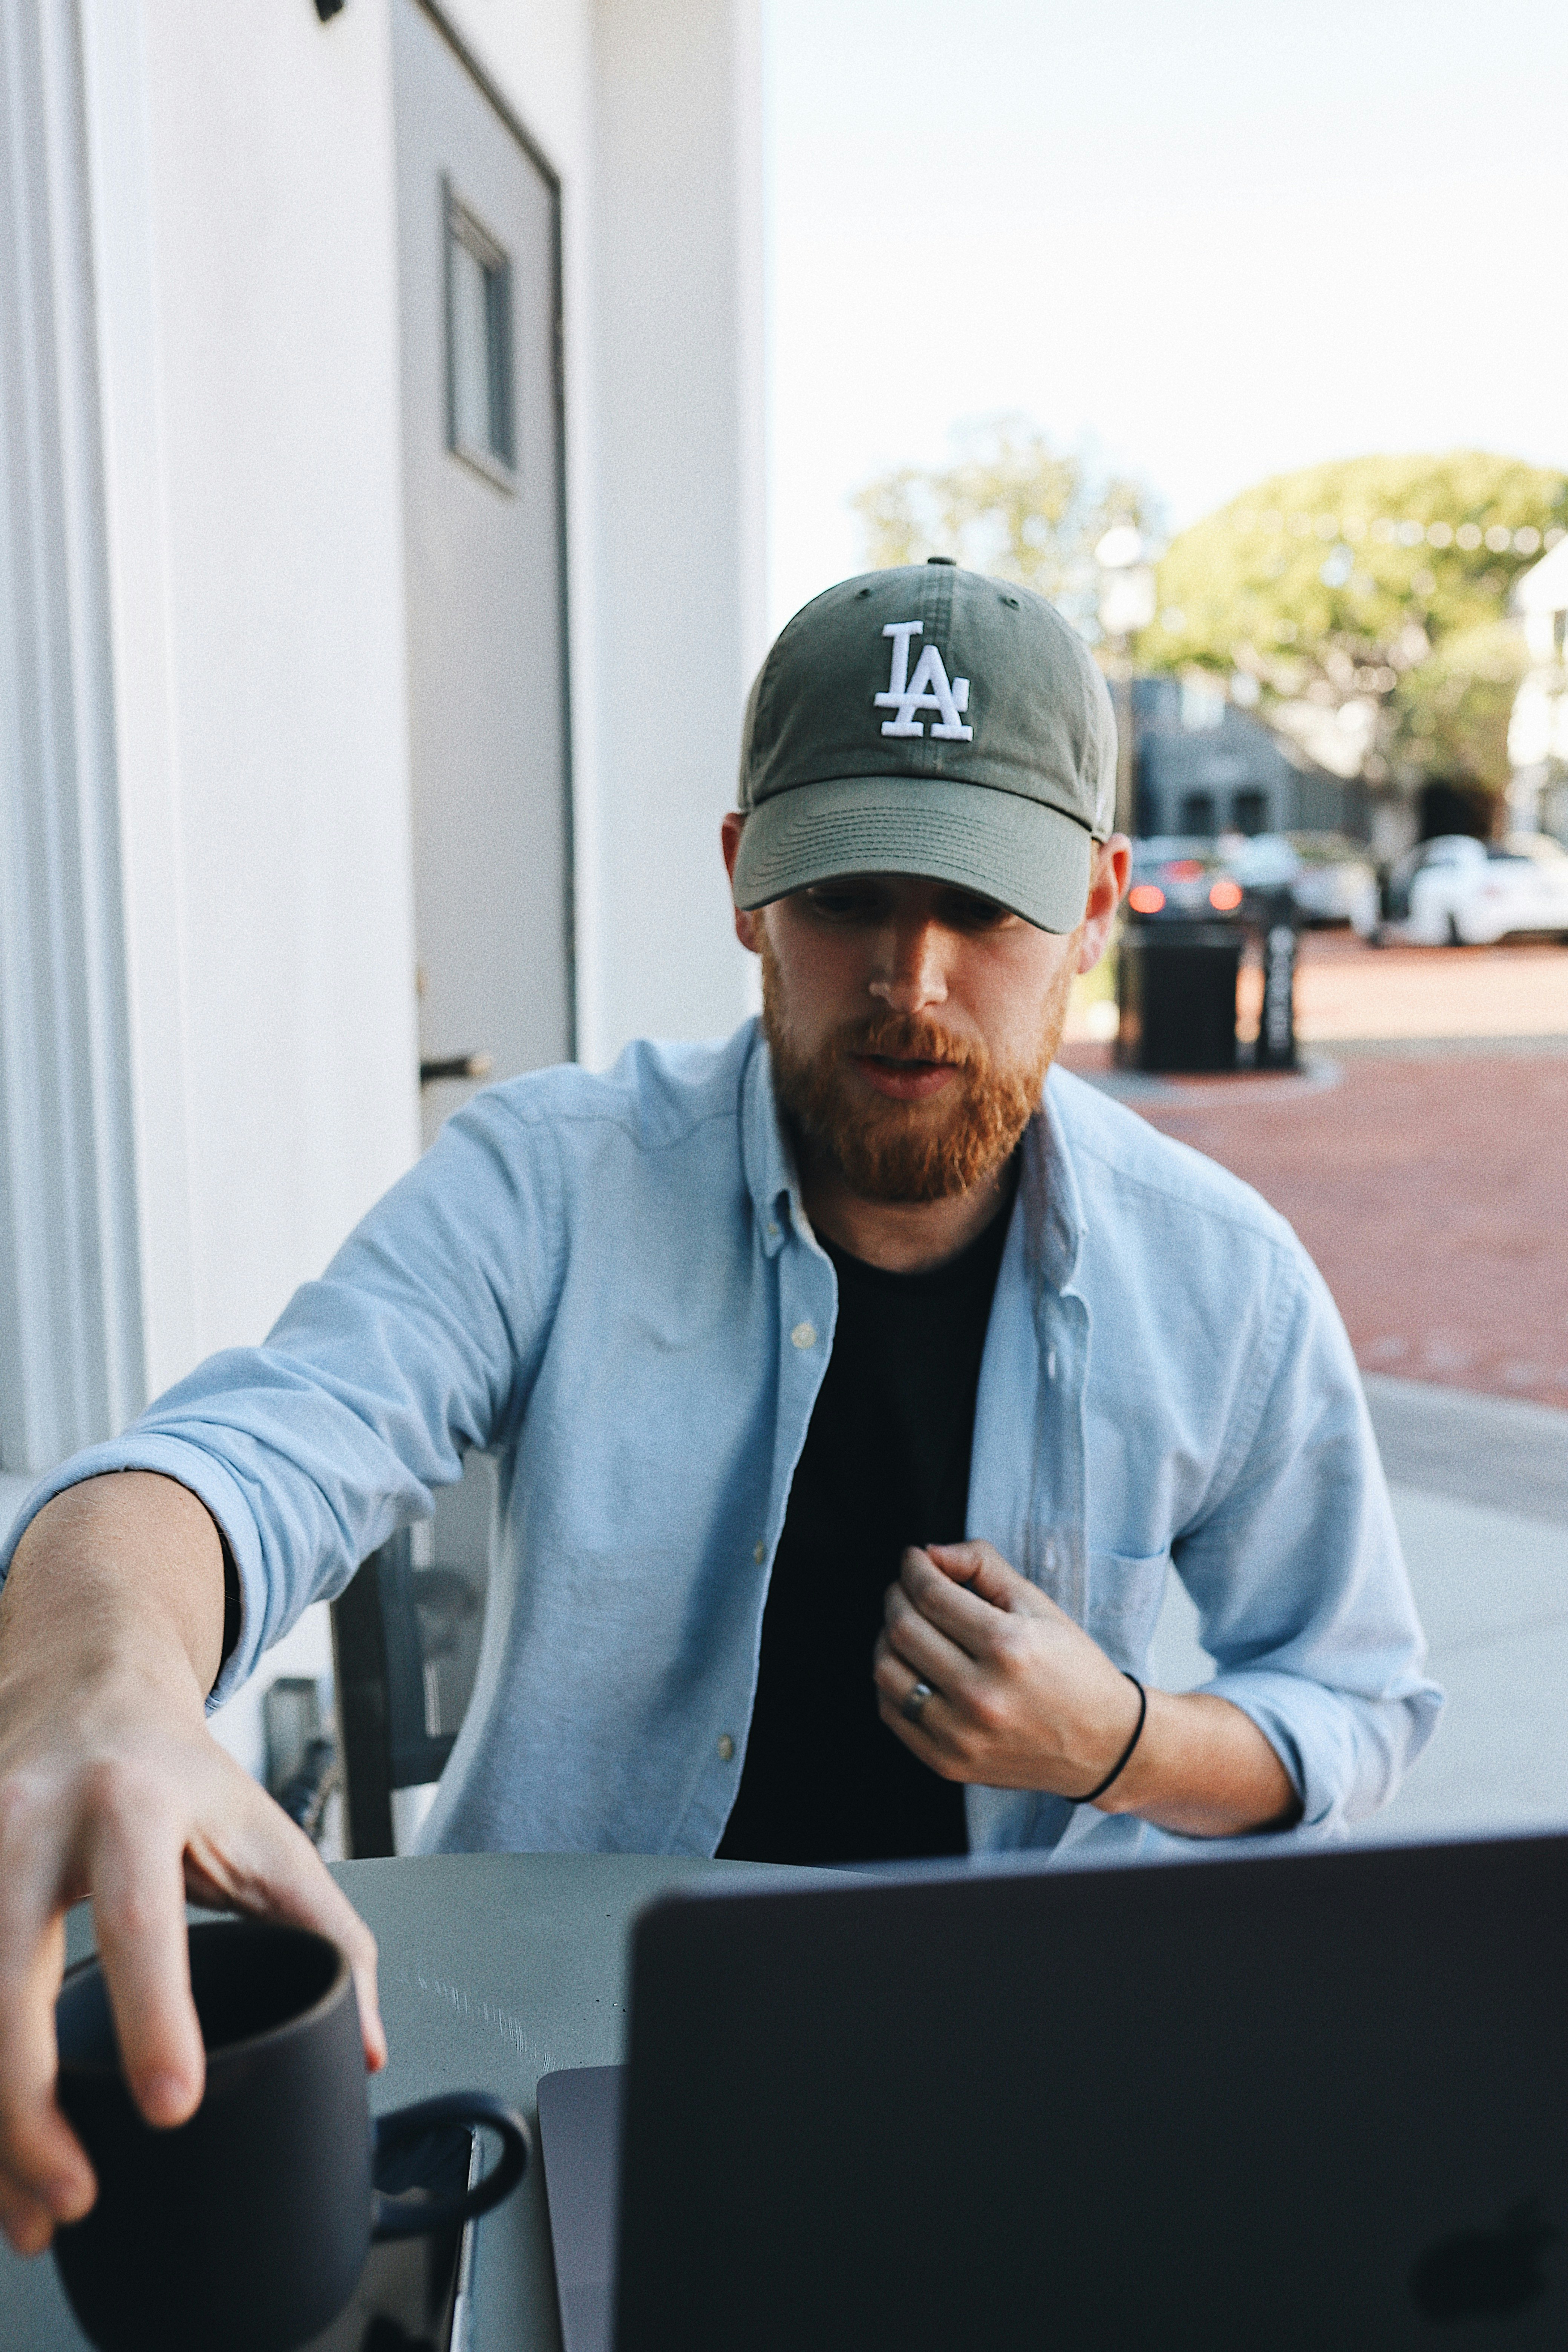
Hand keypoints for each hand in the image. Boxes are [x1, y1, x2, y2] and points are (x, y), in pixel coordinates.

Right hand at [0, 1477, 385, 2255]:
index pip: (140, 1918)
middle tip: (73, 2197)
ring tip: (29, 2213)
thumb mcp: (267, 1831)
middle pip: (8, 1979)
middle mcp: (30, 1822)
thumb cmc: (179, 1770)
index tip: (169, 2107)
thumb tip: (365, 2049)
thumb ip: (329, 1935)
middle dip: (27, 2107)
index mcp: (132, 1804)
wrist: (85, 1679)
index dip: (154, 2015)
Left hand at [872, 1538, 1301, 1836]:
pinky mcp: (949, 1763)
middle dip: (896, 1596)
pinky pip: (892, 1714)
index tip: (912, 1558)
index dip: (913, 1568)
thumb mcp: (1039, 1605)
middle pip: (903, 1630)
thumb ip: (984, 1567)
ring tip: (906, 1625)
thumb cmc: (1073, 1669)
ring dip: (886, 1637)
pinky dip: (890, 1682)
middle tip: (906, 1586)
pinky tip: (910, 1666)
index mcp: (1008, 1647)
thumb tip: (930, 1553)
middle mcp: (980, 1694)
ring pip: (887, 1671)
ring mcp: (961, 1734)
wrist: (1104, 1745)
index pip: (932, 1595)